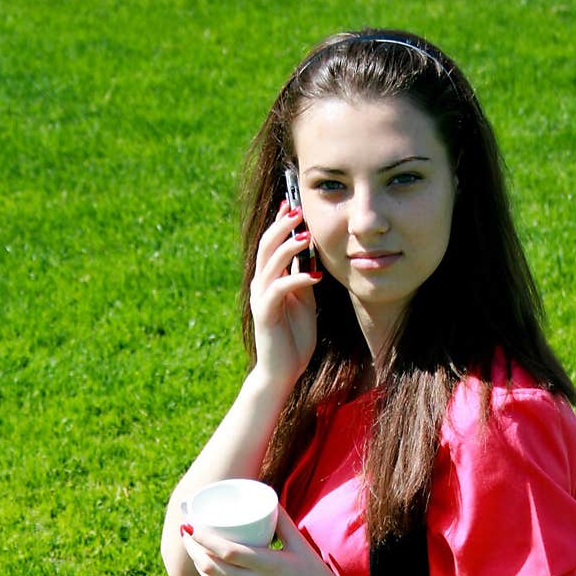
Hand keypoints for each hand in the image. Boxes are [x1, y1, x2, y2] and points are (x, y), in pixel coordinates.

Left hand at [179, 507, 344, 575]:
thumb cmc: (316, 575)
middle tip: (185, 530)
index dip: (203, 538)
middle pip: (211, 566)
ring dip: (198, 562)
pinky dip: (213, 574)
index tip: (191, 524)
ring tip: (192, 546)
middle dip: (193, 548)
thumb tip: (267, 495)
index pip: (225, 551)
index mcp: (266, 565)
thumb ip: (283, 521)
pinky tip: (209, 563)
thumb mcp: (300, 545)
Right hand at [250, 202, 321, 388]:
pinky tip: (315, 275)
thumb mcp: (304, 302)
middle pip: (266, 247)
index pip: (271, 245)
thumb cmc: (294, 338)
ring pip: (270, 264)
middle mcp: (260, 285)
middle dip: (282, 227)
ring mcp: (260, 299)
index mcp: (268, 280)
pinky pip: (279, 290)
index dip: (280, 224)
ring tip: (306, 236)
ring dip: (288, 247)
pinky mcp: (265, 314)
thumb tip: (311, 254)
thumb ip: (302, 278)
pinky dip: (296, 280)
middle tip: (298, 211)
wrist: (282, 371)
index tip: (293, 203)